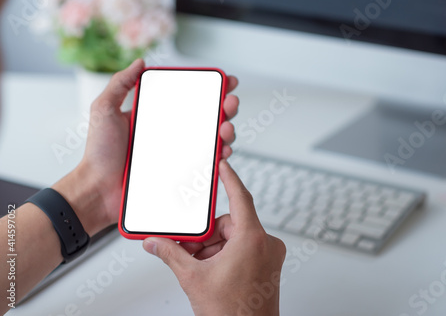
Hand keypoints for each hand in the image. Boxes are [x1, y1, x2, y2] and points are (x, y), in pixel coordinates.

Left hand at [53, 60, 239, 235]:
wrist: (98, 189)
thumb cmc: (99, 152)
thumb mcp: (104, 110)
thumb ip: (120, 84)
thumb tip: (140, 62)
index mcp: (158, 115)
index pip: (189, 98)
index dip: (211, 89)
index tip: (226, 81)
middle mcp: (172, 132)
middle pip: (207, 116)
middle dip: (226, 107)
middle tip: (230, 103)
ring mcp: (178, 153)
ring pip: (212, 139)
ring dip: (227, 130)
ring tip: (226, 129)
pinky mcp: (181, 173)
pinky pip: (206, 163)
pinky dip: (221, 156)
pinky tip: (223, 151)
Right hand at [143, 160, 285, 315]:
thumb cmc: (231, 314)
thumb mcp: (194, 278)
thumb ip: (172, 254)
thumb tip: (155, 243)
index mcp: (252, 239)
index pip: (240, 196)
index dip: (229, 178)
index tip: (223, 164)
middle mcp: (266, 244)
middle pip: (230, 223)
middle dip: (208, 235)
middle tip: (190, 248)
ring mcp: (270, 255)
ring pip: (236, 237)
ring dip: (215, 247)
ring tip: (200, 266)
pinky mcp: (269, 265)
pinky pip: (244, 248)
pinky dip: (226, 254)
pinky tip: (212, 270)